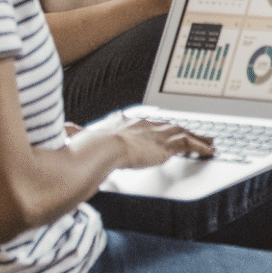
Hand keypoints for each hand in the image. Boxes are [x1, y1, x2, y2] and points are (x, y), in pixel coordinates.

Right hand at [80, 114, 213, 169]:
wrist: (102, 147)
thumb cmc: (89, 145)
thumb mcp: (79, 137)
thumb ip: (72, 132)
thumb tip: (61, 127)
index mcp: (125, 121)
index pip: (145, 123)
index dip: (155, 127)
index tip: (162, 129)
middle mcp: (144, 124)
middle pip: (168, 126)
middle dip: (181, 131)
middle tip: (194, 133)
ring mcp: (156, 133)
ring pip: (183, 133)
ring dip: (198, 137)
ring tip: (210, 141)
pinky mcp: (166, 145)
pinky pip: (190, 144)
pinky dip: (201, 147)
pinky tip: (210, 151)